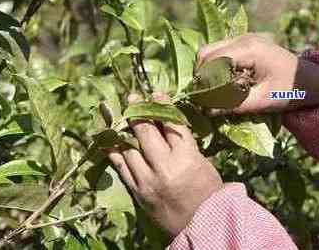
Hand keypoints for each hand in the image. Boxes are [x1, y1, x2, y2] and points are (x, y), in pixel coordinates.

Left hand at [107, 93, 222, 237]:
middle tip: (132, 99)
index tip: (156, 94)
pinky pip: (122, 168)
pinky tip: (109, 141)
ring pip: (130, 148)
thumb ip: (184, 143)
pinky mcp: (138, 192)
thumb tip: (166, 122)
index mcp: (186, 157)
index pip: (171, 124)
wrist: (203, 226)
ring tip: (119, 117)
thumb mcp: (202, 162)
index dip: (162, 106)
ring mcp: (148, 180)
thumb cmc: (208, 192)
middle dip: (138, 112)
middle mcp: (165, 167)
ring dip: (123, 130)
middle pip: (146, 132)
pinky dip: (115, 153)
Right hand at [197, 33, 318, 114]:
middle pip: (206, 53)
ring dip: (208, 71)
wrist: (313, 80)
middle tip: (204, 98)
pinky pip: (220, 52)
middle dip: (201, 75)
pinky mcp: (245, 44)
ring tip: (213, 92)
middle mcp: (243, 38)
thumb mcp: (262, 101)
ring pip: (210, 51)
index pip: (212, 61)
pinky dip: (216, 67)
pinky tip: (223, 84)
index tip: (201, 102)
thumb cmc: (291, 90)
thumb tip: (205, 111)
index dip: (203, 81)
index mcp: (249, 49)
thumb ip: (233, 105)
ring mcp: (243, 38)